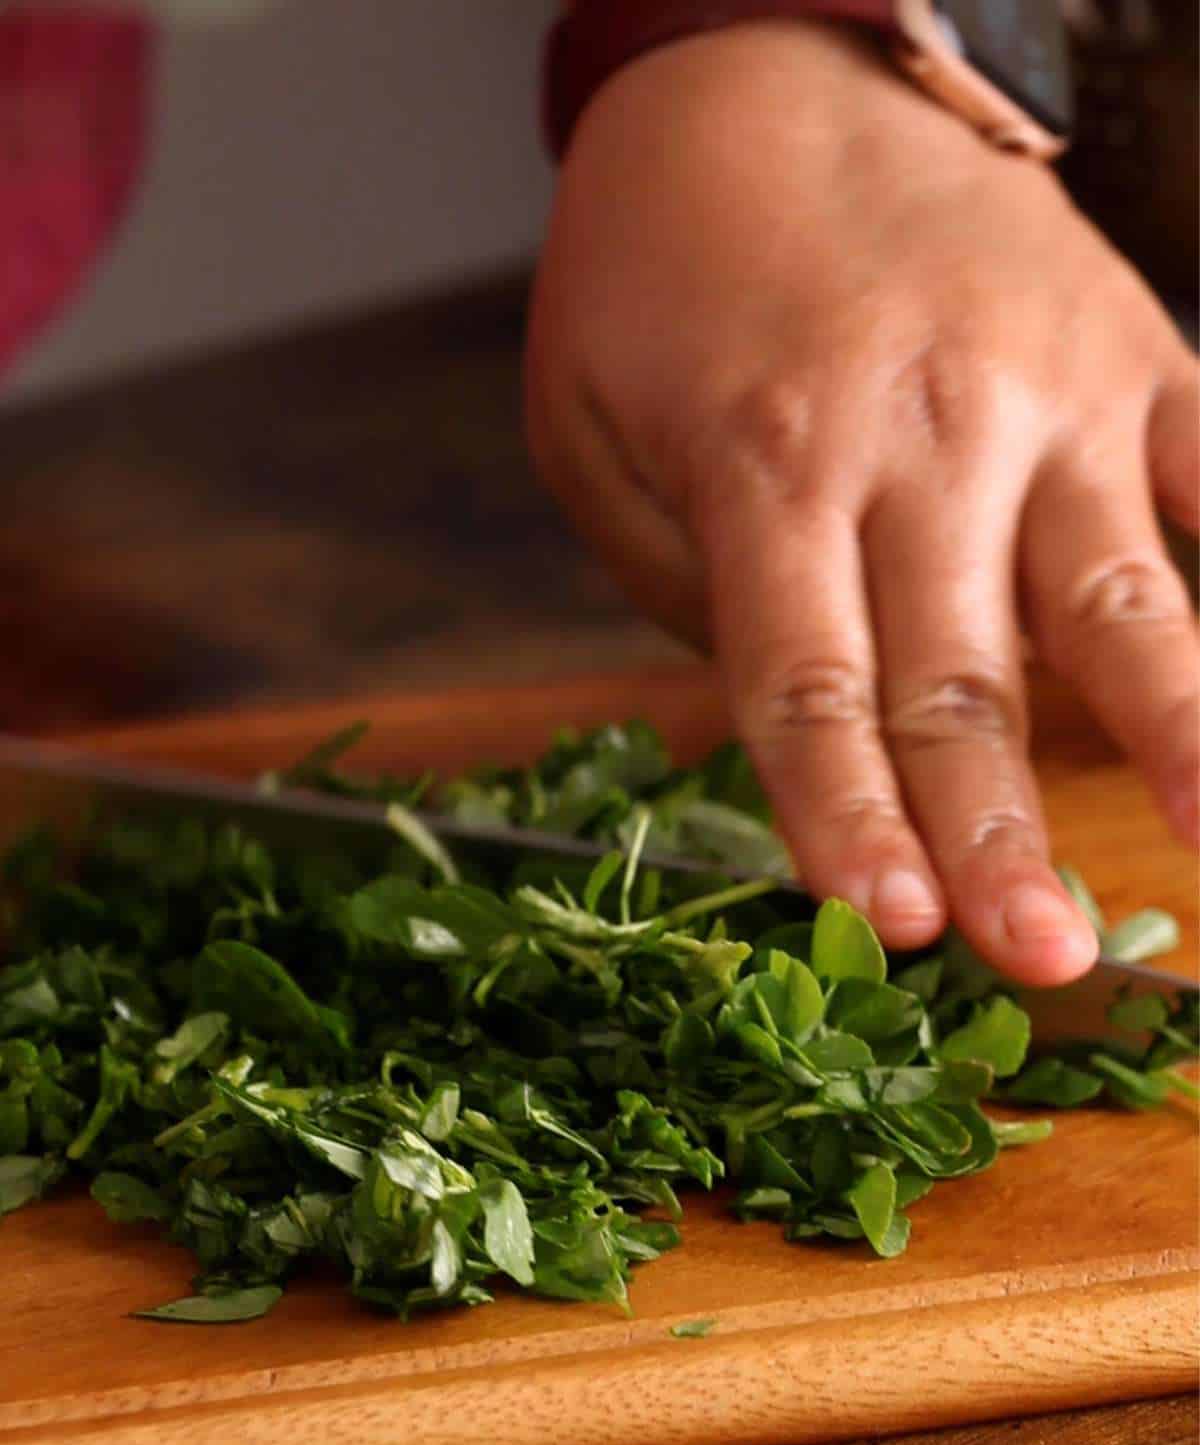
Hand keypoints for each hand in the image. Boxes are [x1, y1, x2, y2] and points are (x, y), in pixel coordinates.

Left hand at [525, 21, 1198, 983]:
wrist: (766, 76)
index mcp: (769, 469)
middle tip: (1034, 964)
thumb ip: (685, 589)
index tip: (882, 932)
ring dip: (1174, 737)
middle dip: (994, 836)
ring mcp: (1046, 394)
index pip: (810, 688)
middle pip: (962, 679)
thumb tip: (805, 726)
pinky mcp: (1134, 350)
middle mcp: (920, 440)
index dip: (846, 819)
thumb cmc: (660, 280)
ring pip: (1122, 599)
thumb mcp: (593, 435)